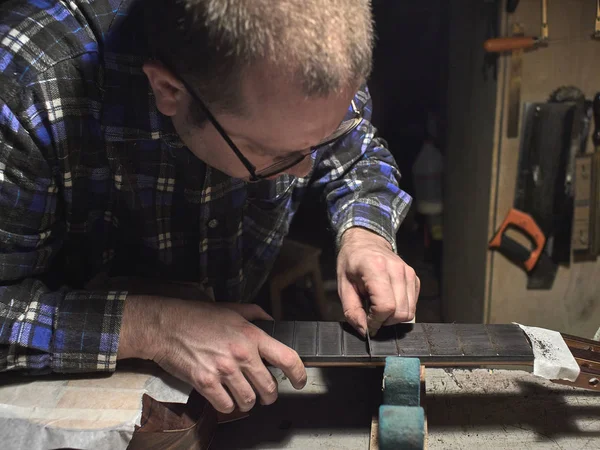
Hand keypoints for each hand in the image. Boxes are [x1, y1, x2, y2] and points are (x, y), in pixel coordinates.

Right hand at [118, 296, 306, 412]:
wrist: (166, 325)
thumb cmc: (197, 316)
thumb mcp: (232, 308)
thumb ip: (255, 314)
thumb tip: (272, 321)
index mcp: (251, 335)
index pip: (286, 358)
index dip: (299, 374)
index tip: (301, 381)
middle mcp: (241, 354)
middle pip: (269, 387)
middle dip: (270, 395)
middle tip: (265, 394)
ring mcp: (223, 370)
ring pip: (249, 400)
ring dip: (248, 402)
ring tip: (243, 397)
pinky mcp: (205, 383)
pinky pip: (226, 406)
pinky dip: (227, 406)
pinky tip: (224, 398)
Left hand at [337, 227, 419, 335]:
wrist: (365, 242)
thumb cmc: (351, 262)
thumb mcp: (343, 287)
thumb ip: (352, 311)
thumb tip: (365, 331)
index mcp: (376, 269)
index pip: (386, 306)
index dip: (376, 321)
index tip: (367, 322)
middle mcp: (397, 270)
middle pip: (400, 312)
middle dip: (385, 321)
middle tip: (371, 315)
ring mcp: (408, 273)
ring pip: (409, 311)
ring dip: (393, 317)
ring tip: (379, 308)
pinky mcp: (414, 278)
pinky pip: (413, 305)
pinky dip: (401, 309)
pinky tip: (388, 301)